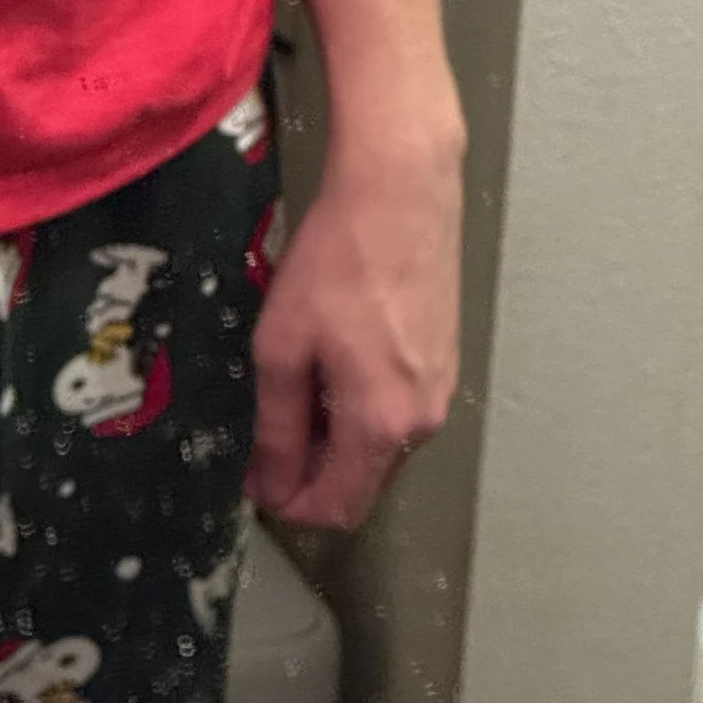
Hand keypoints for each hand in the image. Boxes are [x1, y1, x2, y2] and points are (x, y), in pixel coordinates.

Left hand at [247, 117, 463, 529]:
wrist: (400, 193)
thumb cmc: (339, 261)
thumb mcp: (282, 348)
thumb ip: (277, 428)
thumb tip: (271, 485)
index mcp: (382, 424)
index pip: (337, 509)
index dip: (289, 504)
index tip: (255, 478)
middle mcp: (423, 420)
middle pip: (361, 483)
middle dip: (310, 473)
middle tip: (265, 432)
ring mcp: (442, 391)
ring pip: (380, 448)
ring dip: (336, 439)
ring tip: (297, 383)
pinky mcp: (446, 362)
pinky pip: (398, 412)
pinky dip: (362, 409)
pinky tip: (333, 361)